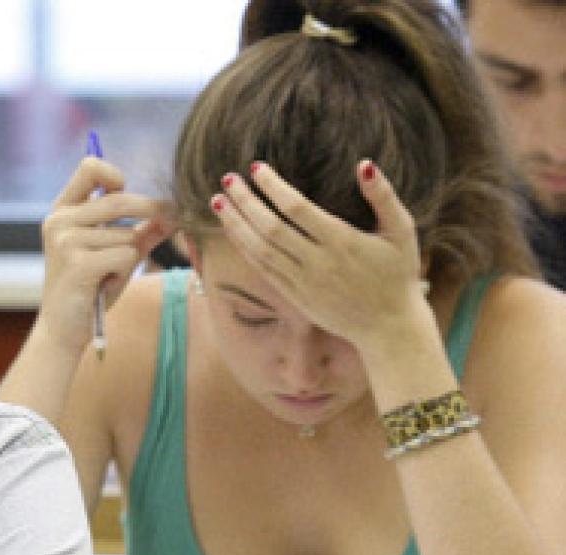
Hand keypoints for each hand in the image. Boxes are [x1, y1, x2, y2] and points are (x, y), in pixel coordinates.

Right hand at [38, 157, 175, 353]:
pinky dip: (124, 272)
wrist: (63, 329)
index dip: (115, 174)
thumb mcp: (115, 254)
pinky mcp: (77, 264)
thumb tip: (173, 212)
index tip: (128, 189)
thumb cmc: (89, 289)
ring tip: (109, 275)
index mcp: (62, 211)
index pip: (90, 167)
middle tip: (171, 219)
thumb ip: (140, 231)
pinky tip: (105, 285)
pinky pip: (125, 255)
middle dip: (152, 209)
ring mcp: (66, 242)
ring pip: (127, 234)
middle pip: (120, 199)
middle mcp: (59, 222)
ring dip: (131, 256)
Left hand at [212, 161, 433, 354]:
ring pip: (259, 249)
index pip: (296, 208)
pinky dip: (244, 248)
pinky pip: (262, 268)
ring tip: (218, 201)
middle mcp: (316, 261)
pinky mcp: (294, 295)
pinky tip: (232, 230)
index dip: (273, 187)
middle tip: (228, 179)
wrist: (388, 325)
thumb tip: (364, 163)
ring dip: (236, 224)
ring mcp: (302, 281)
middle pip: (270, 227)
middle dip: (245, 201)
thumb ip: (383, 196)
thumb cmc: (397, 273)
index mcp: (341, 241)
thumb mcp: (402, 230)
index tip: (256, 167)